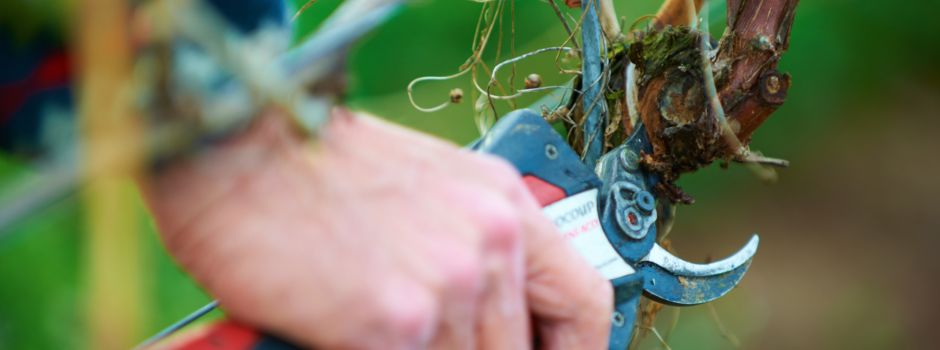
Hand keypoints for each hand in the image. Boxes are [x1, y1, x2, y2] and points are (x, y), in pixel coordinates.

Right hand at [141, 108, 611, 348]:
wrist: (235, 156)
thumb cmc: (315, 169)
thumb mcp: (425, 192)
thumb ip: (466, 248)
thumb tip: (482, 309)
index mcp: (502, 203)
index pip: (582, 302)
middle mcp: (489, 239)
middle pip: (515, 347)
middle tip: (430, 340)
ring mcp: (450, 281)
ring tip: (378, 329)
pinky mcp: (399, 319)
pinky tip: (353, 336)